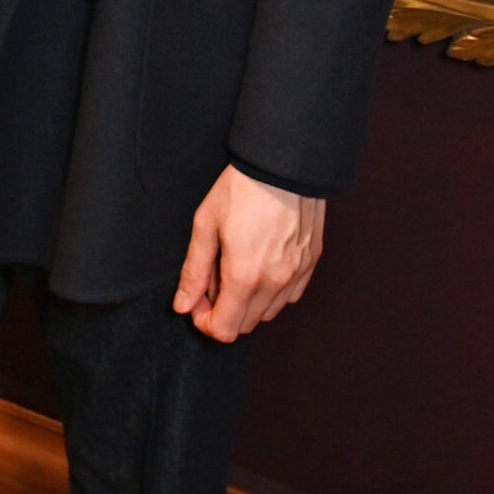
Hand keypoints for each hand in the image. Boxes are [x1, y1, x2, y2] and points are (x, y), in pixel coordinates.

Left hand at [173, 166, 324, 342]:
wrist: (284, 163)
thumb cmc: (242, 189)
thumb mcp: (206, 224)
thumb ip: (194, 271)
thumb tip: (182, 305)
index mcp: (245, 276)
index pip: (224, 330)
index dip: (204, 322)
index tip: (197, 300)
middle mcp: (275, 283)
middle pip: (245, 325)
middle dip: (223, 311)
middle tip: (213, 278)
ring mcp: (297, 275)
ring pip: (267, 313)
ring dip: (247, 303)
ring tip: (237, 267)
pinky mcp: (311, 263)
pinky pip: (289, 296)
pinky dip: (271, 292)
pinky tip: (261, 264)